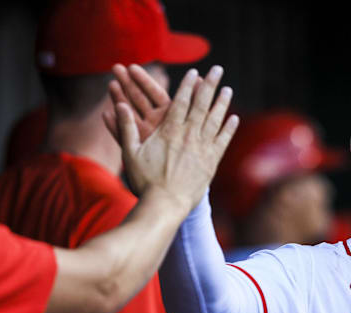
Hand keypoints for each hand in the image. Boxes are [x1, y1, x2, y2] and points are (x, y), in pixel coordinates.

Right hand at [113, 65, 239, 213]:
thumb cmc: (145, 181)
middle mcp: (188, 136)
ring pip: (215, 120)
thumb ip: (125, 128)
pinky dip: (228, 128)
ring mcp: (202, 149)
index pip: (180, 102)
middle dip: (209, 85)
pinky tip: (233, 118)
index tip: (195, 72)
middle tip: (217, 69)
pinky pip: (222, 141)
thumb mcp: (130, 153)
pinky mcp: (212, 162)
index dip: (188, 85)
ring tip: (228, 89)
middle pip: (201, 105)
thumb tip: (117, 105)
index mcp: (169, 132)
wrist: (165, 205)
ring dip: (222, 103)